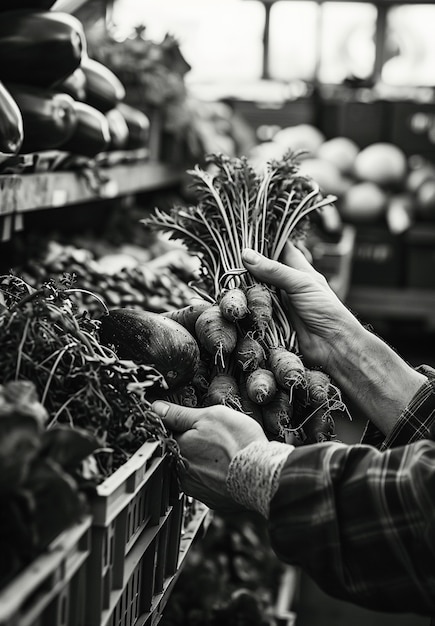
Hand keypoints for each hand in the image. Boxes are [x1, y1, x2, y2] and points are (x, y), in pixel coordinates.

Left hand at [152, 401, 266, 511]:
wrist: (264, 474)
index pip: (169, 435)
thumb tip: (155, 408)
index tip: (195, 426)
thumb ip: (179, 414)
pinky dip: (217, 477)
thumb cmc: (238, 442)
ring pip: (195, 470)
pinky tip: (230, 468)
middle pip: (182, 453)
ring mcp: (196, 490)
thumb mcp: (209, 416)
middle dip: (195, 445)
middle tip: (216, 439)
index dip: (183, 427)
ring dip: (205, 462)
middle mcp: (181, 473)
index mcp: (177, 450)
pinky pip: (209, 485)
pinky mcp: (212, 501)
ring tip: (225, 454)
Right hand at [242, 244, 426, 431]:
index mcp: (298, 269)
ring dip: (244, 285)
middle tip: (227, 256)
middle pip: (263, 269)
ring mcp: (278, 302)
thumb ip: (275, 270)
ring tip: (226, 275)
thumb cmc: (325, 309)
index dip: (265, 239)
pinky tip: (233, 298)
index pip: (280, 247)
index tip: (245, 231)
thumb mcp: (301, 283)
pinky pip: (254, 308)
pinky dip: (245, 304)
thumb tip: (246, 254)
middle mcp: (286, 284)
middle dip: (248, 264)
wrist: (332, 345)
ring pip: (256, 289)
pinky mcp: (272, 319)